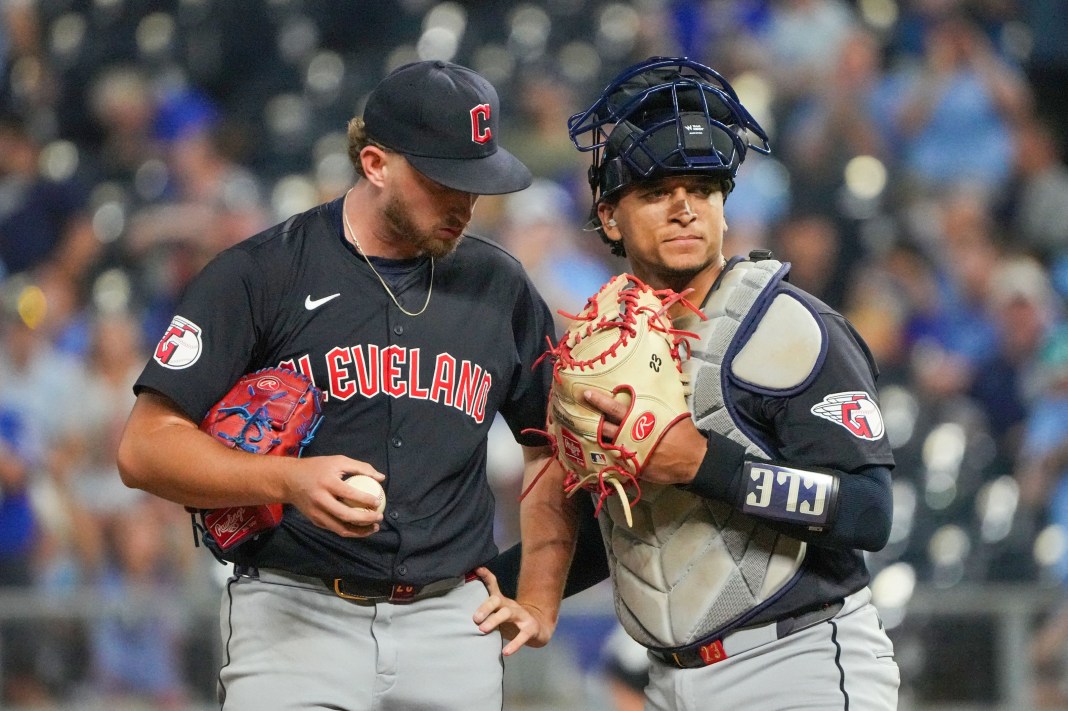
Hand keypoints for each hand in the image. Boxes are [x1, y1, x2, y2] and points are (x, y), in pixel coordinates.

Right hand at [283, 456, 385, 537]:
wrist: (288, 480)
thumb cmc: (317, 468)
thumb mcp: (338, 461)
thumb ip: (361, 467)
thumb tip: (381, 478)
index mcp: (326, 483)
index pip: (349, 493)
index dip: (365, 499)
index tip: (378, 502)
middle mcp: (320, 500)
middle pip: (345, 515)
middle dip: (365, 520)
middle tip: (379, 518)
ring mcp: (316, 513)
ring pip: (340, 528)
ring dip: (359, 531)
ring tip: (374, 528)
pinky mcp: (314, 520)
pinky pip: (334, 528)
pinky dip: (349, 530)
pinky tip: (361, 527)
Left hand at [472, 567, 552, 655]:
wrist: (538, 629)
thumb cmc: (511, 622)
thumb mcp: (498, 614)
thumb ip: (484, 611)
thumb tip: (461, 609)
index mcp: (502, 602)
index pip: (493, 586)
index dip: (486, 576)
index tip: (476, 569)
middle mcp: (511, 605)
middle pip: (497, 600)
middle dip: (485, 607)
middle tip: (474, 618)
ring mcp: (522, 616)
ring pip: (507, 613)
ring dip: (494, 620)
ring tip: (482, 630)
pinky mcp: (530, 629)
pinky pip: (522, 636)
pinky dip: (514, 644)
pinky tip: (505, 652)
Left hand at [582, 389, 705, 485]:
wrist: (691, 459)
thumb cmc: (682, 432)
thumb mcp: (670, 412)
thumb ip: (656, 404)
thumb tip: (651, 389)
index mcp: (640, 418)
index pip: (615, 408)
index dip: (600, 401)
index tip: (587, 393)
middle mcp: (631, 435)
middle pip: (605, 426)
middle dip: (590, 418)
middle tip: (575, 411)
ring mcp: (630, 452)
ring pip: (606, 443)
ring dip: (594, 436)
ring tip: (580, 430)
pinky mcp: (632, 466)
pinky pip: (615, 460)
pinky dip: (606, 456)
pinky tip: (596, 451)